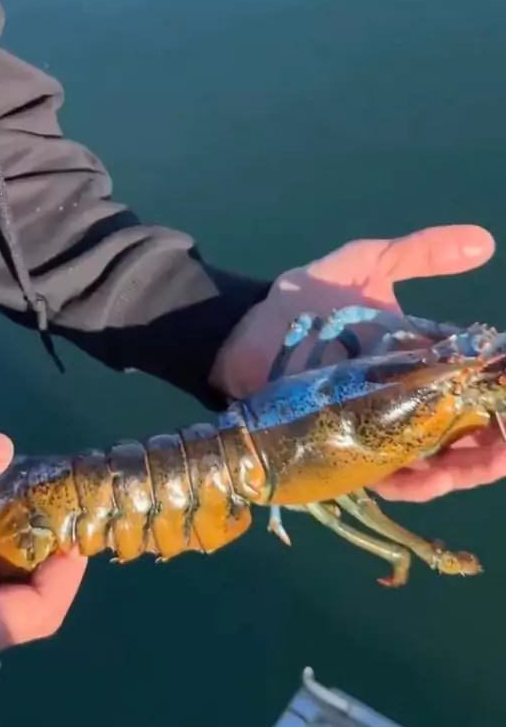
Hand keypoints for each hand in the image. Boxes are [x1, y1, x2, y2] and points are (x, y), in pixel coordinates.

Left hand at [210, 224, 500, 502]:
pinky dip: (417, 483)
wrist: (247, 326)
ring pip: (434, 464)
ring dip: (470, 467)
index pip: (477, 386)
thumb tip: (486, 243)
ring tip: (494, 460)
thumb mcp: (366, 264)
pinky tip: (442, 477)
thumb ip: (420, 254)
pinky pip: (386, 478)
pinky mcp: (344, 451)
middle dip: (497, 442)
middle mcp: (404, 402)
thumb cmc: (306, 297)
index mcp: (419, 363)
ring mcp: (375, 430)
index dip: (505, 398)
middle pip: (465, 433)